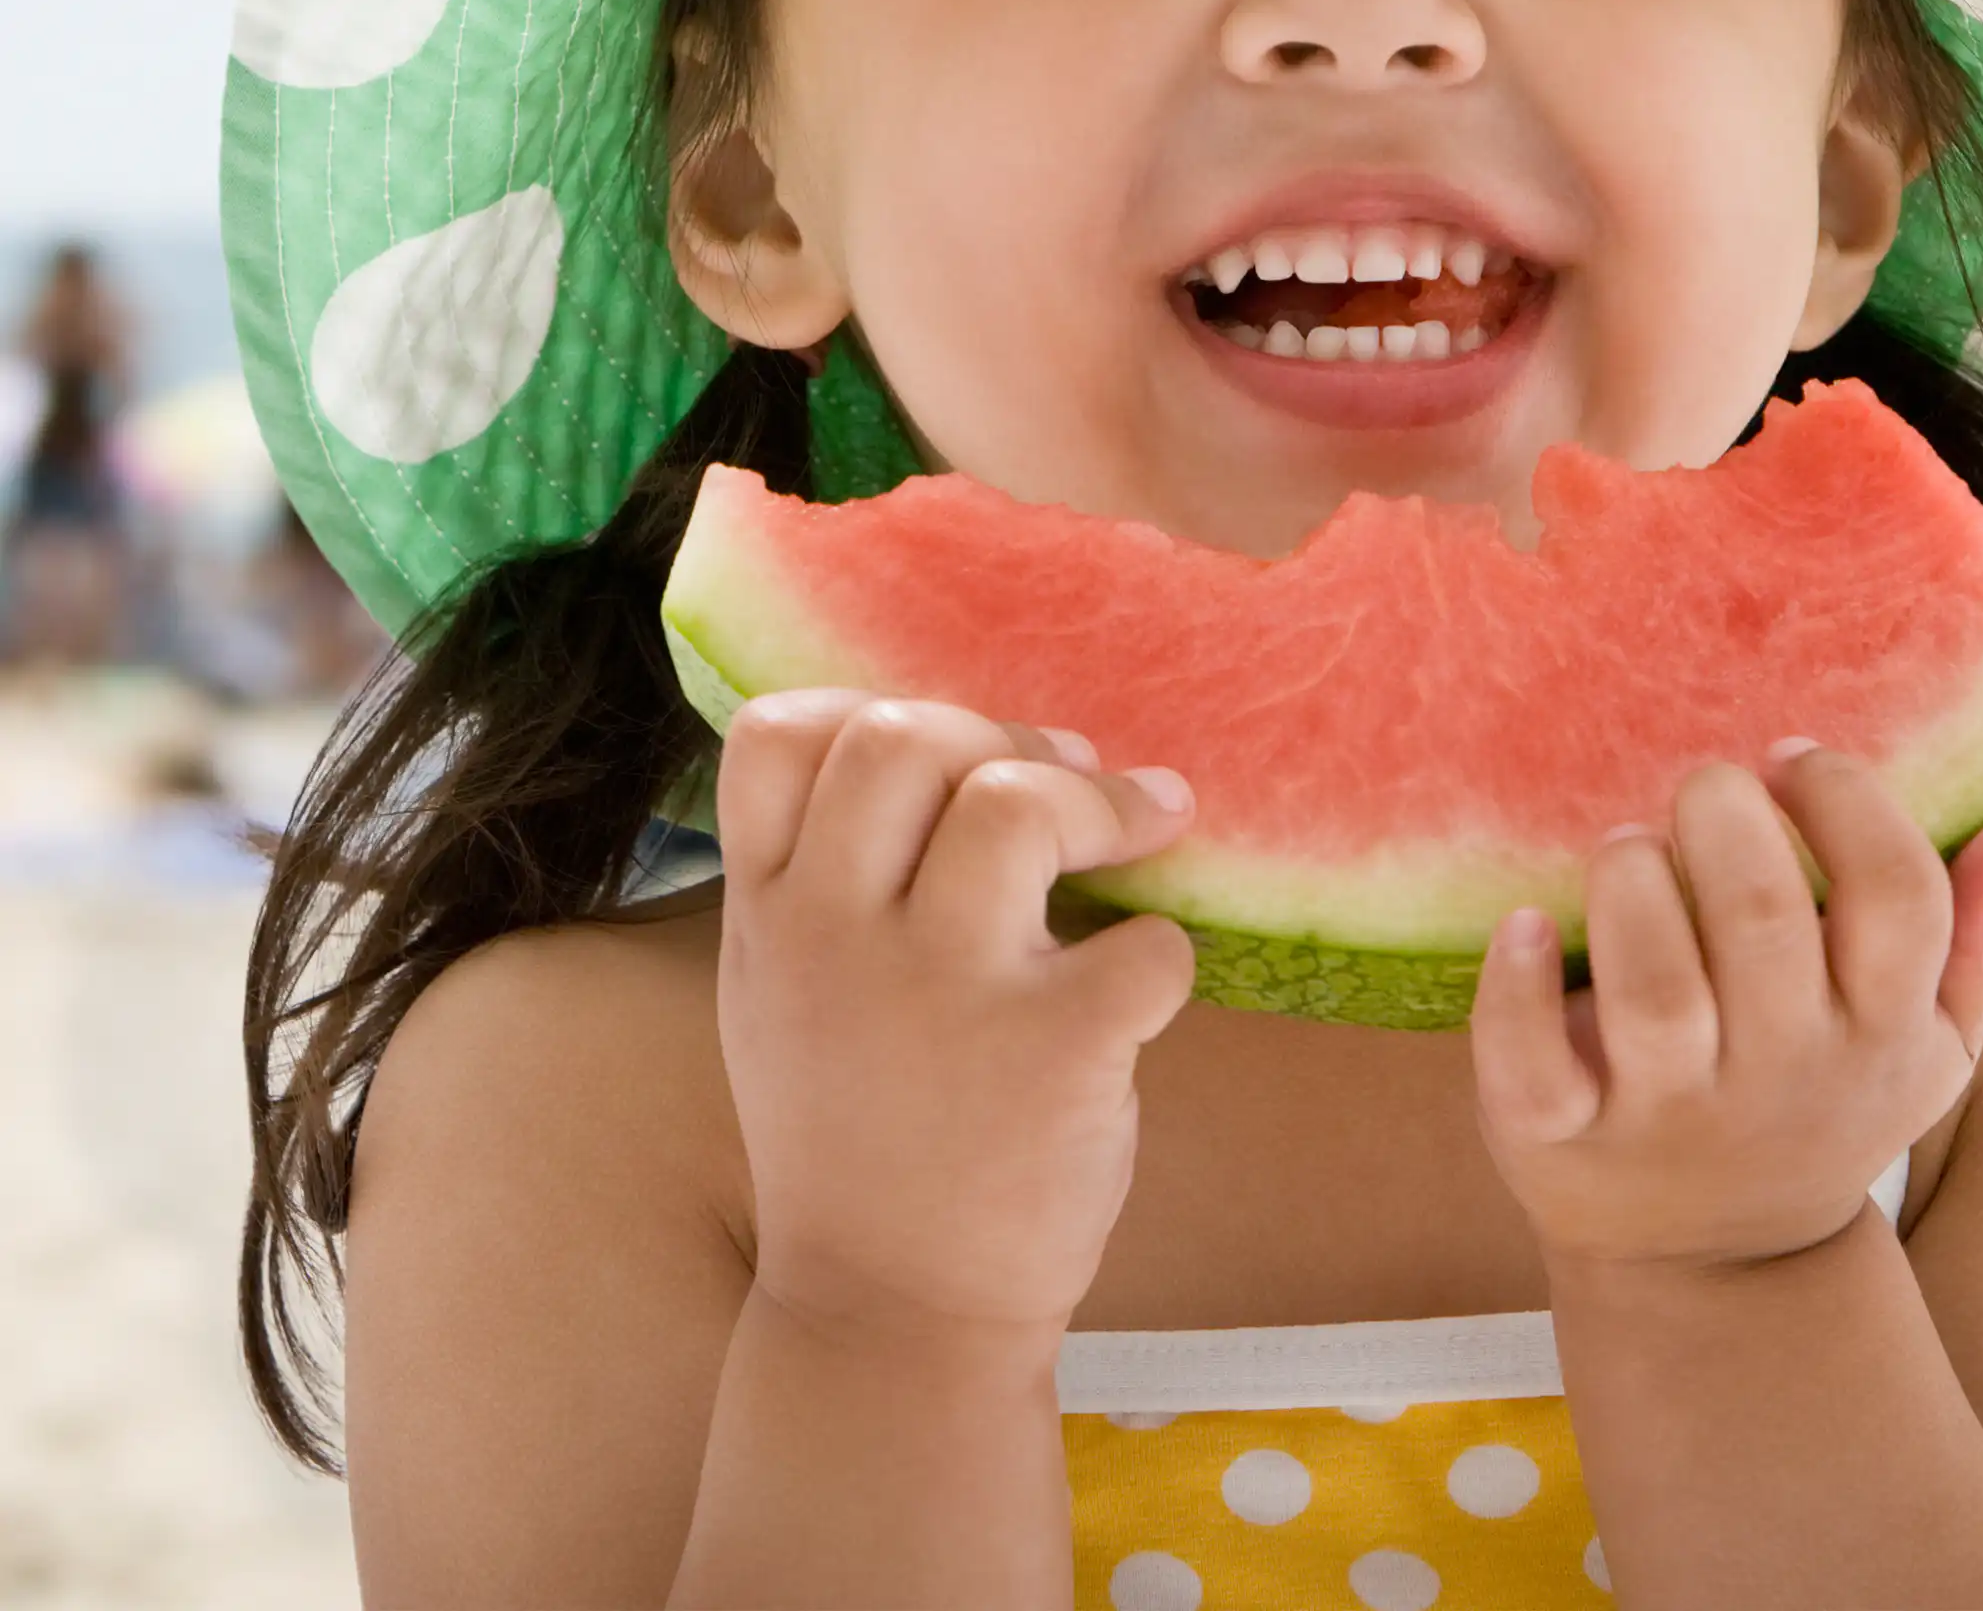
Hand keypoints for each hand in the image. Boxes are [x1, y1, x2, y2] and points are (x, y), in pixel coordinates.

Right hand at [713, 690, 1198, 1343]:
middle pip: (903, 736)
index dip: (864, 708)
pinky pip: (1145, 942)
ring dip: (1095, 797)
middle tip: (1056, 781)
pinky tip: (1145, 983)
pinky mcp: (1053, 1054)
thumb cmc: (858, 1135)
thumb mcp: (784, 996)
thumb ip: (829, 877)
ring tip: (1134, 827)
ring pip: (1015, 803)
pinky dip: (1165, 950)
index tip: (937, 753)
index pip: (776, 736)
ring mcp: (943, 994)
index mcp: (770, 917)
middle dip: (1000, 737)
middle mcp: (837, 938)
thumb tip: (960, 747)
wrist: (891, 1321)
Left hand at [1467, 746, 1982, 1277]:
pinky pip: (1532, 1068)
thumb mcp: (1925, 1045)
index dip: (1848, 804)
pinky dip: (1517, 992)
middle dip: (1725, 821)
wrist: (1717, 1273)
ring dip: (1632, 885)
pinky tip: (1521, 927)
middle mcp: (1781, 1072)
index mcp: (1879, 1032)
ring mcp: (1669, 1114)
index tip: (1792, 758)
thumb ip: (1979, 940)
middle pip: (1761, 922)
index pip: (1898, 897)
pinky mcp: (1560, 1140)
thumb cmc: (1819, 1105)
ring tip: (1625, 846)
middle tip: (1701, 788)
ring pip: (1654, 990)